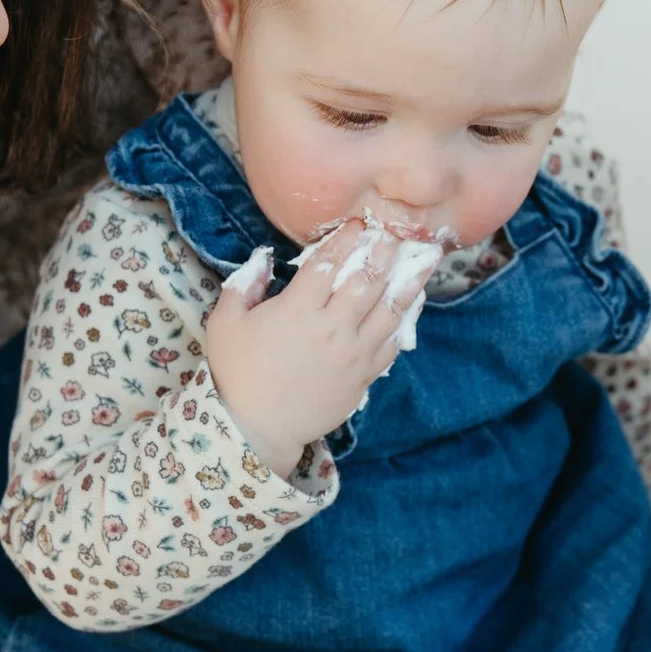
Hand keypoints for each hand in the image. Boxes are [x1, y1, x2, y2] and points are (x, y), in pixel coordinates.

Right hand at [206, 220, 433, 477]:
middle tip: (396, 231)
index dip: (346, 239)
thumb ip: (242, 285)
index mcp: (297, 310)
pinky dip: (406, 319)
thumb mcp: (225, 324)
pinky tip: (415, 301)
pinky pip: (393, 342)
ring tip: (425, 258)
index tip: (359, 223)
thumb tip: (263, 258)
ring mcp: (353, 352)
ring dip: (408, 280)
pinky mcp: (364, 374)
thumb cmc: (238, 373)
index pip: (329, 263)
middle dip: (383, 252)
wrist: (258, 428)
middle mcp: (331, 327)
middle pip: (366, 280)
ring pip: (389, 309)